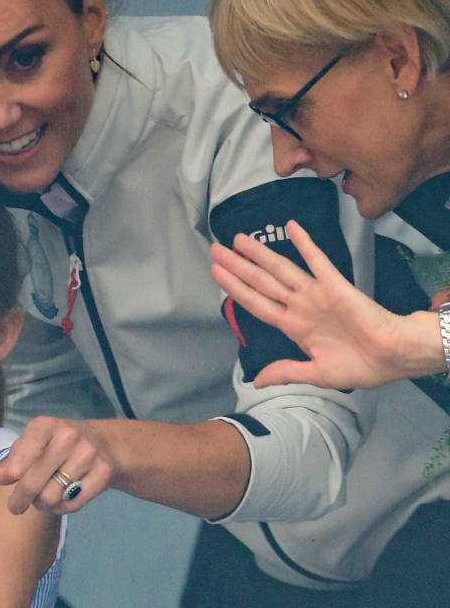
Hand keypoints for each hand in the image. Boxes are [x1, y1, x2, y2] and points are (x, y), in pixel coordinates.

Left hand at [0, 416, 112, 514]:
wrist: (102, 443)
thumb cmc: (56, 445)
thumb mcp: (33, 443)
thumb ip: (13, 459)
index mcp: (46, 426)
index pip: (29, 446)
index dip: (18, 464)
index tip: (12, 478)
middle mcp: (68, 436)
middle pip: (34, 482)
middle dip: (20, 500)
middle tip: (15, 507)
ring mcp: (88, 454)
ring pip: (51, 498)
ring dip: (42, 504)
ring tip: (43, 497)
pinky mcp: (103, 472)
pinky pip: (72, 505)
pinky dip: (60, 508)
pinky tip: (60, 499)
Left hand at [209, 219, 404, 389]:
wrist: (391, 357)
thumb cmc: (360, 366)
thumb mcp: (315, 374)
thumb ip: (285, 371)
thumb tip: (257, 380)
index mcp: (294, 327)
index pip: (256, 303)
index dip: (235, 289)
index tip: (217, 274)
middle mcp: (300, 306)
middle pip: (261, 282)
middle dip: (237, 266)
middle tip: (216, 249)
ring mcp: (316, 294)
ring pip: (281, 269)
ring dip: (260, 253)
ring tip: (238, 238)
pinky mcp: (336, 285)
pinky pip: (317, 260)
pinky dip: (305, 243)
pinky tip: (291, 227)